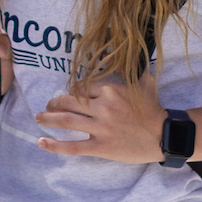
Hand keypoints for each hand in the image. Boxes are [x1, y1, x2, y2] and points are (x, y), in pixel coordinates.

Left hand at [34, 74, 165, 162]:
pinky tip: (41, 142)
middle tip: (47, 107)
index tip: (68, 96)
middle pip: (68, 102)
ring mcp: (101, 128)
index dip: (71, 92)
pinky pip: (73, 146)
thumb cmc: (154, 108)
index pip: (80, 88)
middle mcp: (102, 107)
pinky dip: (55, 145)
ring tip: (38, 118)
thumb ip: (132, 70)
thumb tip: (128, 54)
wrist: (164, 135)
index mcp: (110, 90)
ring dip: (48, 119)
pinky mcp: (101, 147)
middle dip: (54, 103)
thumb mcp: (145, 82)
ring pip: (66, 121)